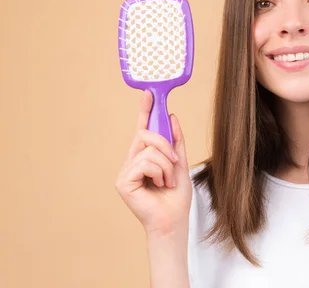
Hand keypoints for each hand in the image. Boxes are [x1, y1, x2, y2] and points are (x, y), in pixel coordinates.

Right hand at [115, 90, 192, 237]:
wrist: (173, 220)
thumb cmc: (176, 197)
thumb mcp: (180, 163)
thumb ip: (176, 141)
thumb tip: (171, 117)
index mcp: (145, 157)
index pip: (143, 130)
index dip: (145, 111)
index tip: (149, 93)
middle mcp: (132, 161)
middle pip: (146, 135)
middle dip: (165, 145)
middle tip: (175, 161)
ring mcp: (126, 171)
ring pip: (149, 150)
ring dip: (166, 165)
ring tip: (167, 181)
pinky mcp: (123, 181)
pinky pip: (145, 162)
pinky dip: (159, 172)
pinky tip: (159, 185)